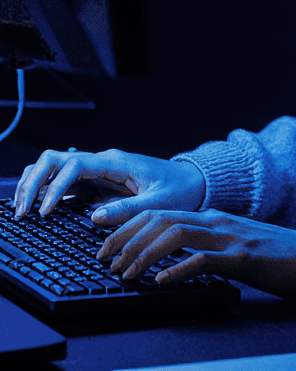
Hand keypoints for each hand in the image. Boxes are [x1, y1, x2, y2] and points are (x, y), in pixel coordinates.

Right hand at [13, 148, 205, 223]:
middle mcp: (104, 161)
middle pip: (56, 159)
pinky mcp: (98, 181)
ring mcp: (99, 169)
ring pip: (55, 166)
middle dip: (34, 181)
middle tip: (22, 210)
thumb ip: (128, 210)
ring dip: (35, 183)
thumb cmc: (180, 190)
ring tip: (22, 209)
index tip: (45, 211)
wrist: (193, 181)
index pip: (75, 165)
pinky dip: (46, 189)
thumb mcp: (159, 204)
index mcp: (117, 162)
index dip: (55, 186)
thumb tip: (94, 217)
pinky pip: (65, 179)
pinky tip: (36, 206)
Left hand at [99, 208, 295, 299]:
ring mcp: (231, 237)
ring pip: (176, 235)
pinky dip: (177, 270)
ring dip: (144, 254)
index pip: (162, 212)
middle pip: (161, 218)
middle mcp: (218, 221)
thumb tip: (173, 262)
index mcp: (214, 218)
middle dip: (127, 238)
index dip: (129, 228)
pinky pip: (202, 259)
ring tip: (126, 273)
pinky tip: (161, 283)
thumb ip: (207, 247)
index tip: (109, 246)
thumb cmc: (277, 258)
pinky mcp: (243, 257)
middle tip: (106, 260)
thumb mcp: (236, 247)